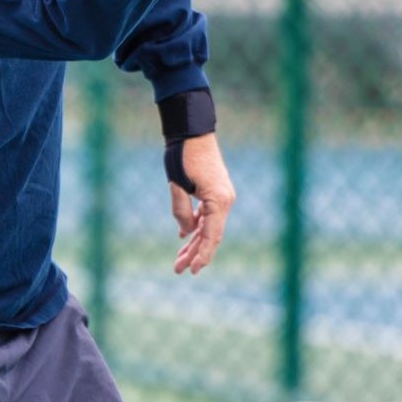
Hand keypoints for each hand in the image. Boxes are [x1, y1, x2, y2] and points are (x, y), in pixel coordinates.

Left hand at [167, 133, 234, 274]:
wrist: (193, 132)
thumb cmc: (183, 156)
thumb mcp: (176, 185)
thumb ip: (181, 211)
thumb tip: (185, 232)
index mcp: (218, 200)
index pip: (211, 235)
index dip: (201, 255)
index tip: (192, 270)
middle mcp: (225, 200)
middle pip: (211, 235)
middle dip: (194, 253)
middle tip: (178, 270)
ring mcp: (222, 196)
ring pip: (209, 226)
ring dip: (194, 242)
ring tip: (179, 260)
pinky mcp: (216, 192)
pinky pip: (208, 215)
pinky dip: (196, 226)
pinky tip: (184, 236)